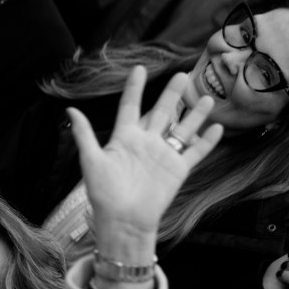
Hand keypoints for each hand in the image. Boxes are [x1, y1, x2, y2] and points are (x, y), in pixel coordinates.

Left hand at [69, 67, 222, 258]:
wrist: (123, 220)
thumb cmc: (103, 192)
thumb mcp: (91, 160)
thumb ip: (84, 134)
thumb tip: (70, 110)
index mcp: (124, 137)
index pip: (130, 106)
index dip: (135, 88)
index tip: (139, 68)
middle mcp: (146, 142)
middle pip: (162, 112)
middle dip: (172, 94)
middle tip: (183, 75)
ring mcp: (163, 155)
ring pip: (182, 128)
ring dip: (195, 114)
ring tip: (207, 96)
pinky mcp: (178, 169)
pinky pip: (195, 152)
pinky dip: (207, 141)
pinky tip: (218, 127)